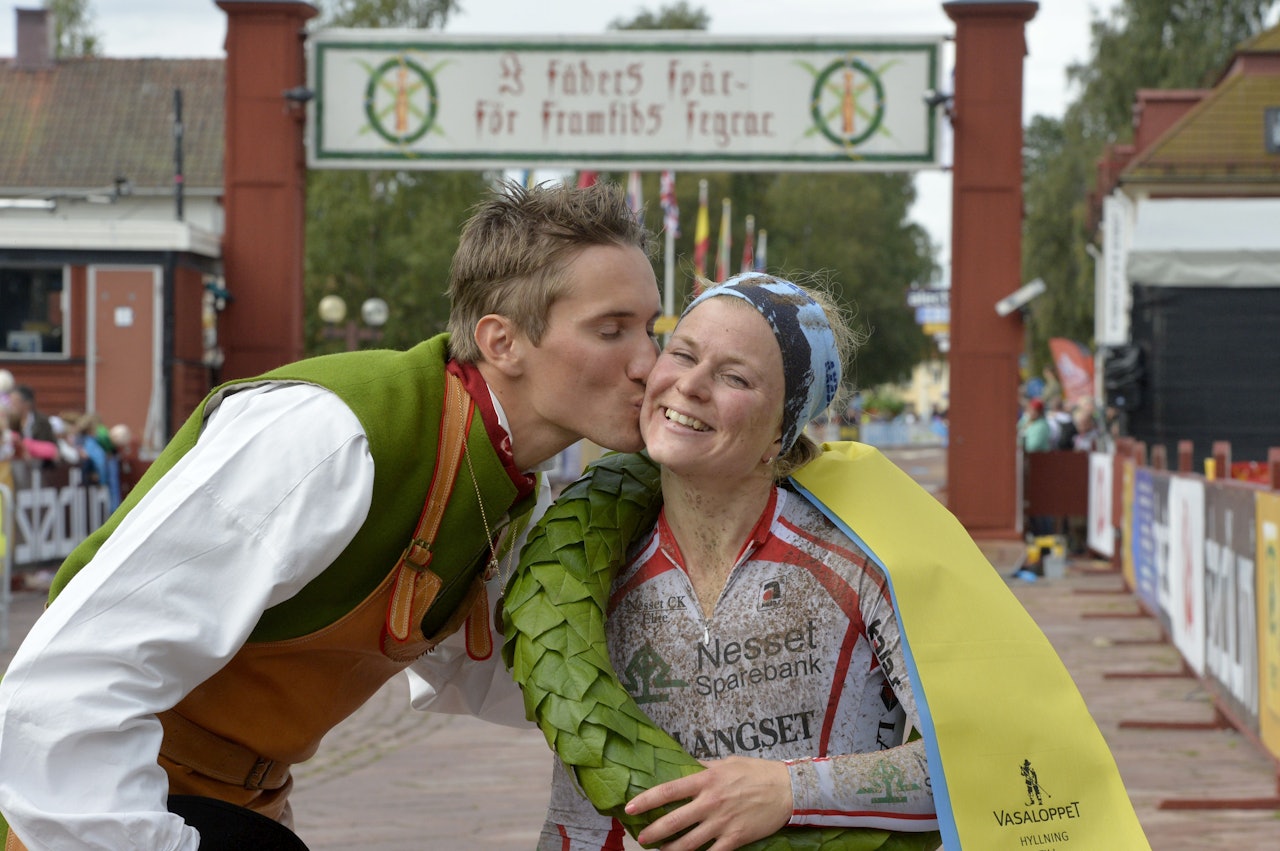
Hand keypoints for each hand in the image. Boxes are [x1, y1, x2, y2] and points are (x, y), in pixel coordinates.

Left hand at [625, 756, 791, 850]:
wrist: (788, 789)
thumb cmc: (757, 772)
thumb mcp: (727, 762)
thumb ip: (704, 766)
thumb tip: (684, 765)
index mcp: (707, 780)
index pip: (668, 790)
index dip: (646, 800)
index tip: (629, 808)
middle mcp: (711, 801)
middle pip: (673, 821)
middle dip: (652, 832)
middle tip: (640, 838)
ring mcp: (723, 822)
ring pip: (688, 843)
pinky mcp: (736, 838)